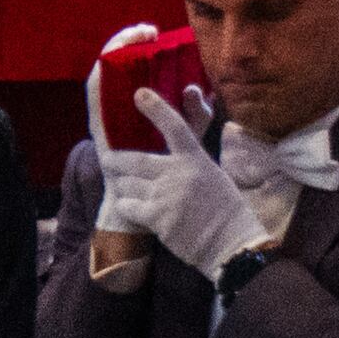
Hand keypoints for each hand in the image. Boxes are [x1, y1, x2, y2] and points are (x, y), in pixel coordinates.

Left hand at [101, 89, 269, 284]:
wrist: (231, 243)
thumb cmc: (225, 210)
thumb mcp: (212, 175)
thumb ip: (189, 163)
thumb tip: (165, 157)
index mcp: (196, 158)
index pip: (175, 126)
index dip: (156, 108)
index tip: (139, 94)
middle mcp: (179, 173)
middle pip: (136, 160)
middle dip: (115, 160)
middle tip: (106, 159)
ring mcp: (166, 195)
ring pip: (128, 185)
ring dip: (121, 186)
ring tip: (121, 186)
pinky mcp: (158, 218)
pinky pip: (129, 207)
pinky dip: (126, 206)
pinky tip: (128, 207)